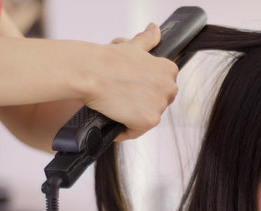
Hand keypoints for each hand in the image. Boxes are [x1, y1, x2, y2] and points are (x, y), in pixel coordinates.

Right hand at [83, 23, 178, 140]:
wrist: (90, 72)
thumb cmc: (107, 59)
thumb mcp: (133, 46)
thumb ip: (148, 41)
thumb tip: (155, 29)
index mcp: (169, 70)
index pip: (162, 87)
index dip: (144, 89)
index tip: (130, 87)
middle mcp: (170, 88)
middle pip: (157, 104)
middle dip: (141, 103)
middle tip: (120, 96)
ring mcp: (160, 105)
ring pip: (146, 118)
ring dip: (132, 116)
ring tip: (114, 105)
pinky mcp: (149, 120)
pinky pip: (136, 131)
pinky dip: (123, 130)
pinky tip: (112, 120)